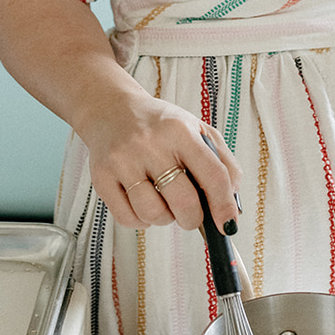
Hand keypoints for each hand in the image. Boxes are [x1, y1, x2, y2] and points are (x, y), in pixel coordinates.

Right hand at [83, 85, 241, 235]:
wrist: (111, 109)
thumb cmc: (160, 125)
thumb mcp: (196, 130)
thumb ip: (222, 162)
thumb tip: (232, 205)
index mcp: (180, 130)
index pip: (213, 175)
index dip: (224, 205)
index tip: (228, 225)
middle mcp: (151, 143)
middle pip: (183, 202)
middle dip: (193, 219)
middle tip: (191, 215)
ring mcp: (123, 160)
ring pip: (153, 214)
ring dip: (165, 218)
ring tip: (163, 202)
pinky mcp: (101, 176)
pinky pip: (127, 218)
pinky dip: (141, 220)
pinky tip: (143, 202)